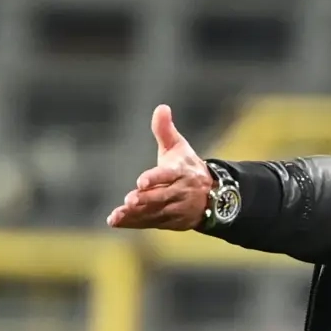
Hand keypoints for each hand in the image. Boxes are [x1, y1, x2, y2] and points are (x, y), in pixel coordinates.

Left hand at [106, 104, 212, 229]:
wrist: (214, 196)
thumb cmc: (188, 167)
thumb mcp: (179, 148)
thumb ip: (165, 130)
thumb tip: (161, 107)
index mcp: (182, 171)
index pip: (169, 175)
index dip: (155, 178)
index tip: (141, 181)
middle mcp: (181, 191)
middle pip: (163, 196)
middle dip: (146, 199)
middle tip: (129, 200)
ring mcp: (177, 208)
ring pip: (156, 212)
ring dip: (136, 214)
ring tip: (118, 215)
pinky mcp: (172, 221)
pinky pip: (152, 222)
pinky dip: (134, 222)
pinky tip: (117, 221)